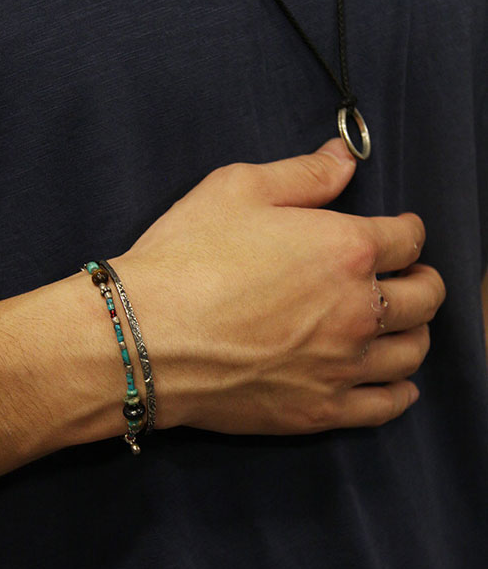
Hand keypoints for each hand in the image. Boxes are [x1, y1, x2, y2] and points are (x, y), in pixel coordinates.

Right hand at [114, 138, 445, 434]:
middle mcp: (358, 310)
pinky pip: (385, 406)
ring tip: (399, 326)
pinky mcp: (319, 410)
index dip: (408, 231)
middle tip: (407, 277)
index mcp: (346, 249)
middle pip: (424, 297)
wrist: (143, 338)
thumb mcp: (238, 190)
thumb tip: (346, 158)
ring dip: (415, 332)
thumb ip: (304, 173)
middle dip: (422, 281)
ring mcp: (342, 366)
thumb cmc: (187, 257)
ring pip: (413, 351)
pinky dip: (401, 393)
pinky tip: (399, 383)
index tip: (400, 234)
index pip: (409, 238)